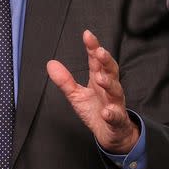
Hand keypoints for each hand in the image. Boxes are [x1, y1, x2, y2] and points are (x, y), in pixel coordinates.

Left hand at [46, 30, 138, 153]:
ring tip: (100, 78)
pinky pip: (116, 116)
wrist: (112, 133)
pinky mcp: (117, 120)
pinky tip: (107, 112)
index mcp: (99, 80)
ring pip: (116, 91)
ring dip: (109, 84)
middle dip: (106, 61)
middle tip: (99, 52)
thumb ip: (65, 80)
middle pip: (111, 71)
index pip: (96, 61)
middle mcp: (109, 89)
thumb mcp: (76, 95)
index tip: (87, 35)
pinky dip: (112, 114)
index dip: (93, 47)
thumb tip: (50, 64)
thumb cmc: (96, 111)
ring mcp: (115, 104)